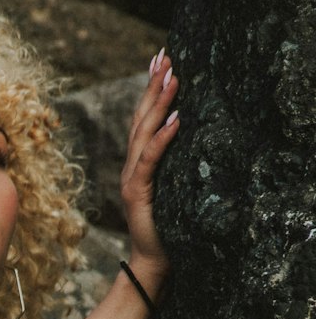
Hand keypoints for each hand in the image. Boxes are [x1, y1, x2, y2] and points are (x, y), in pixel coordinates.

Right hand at [120, 47, 179, 293]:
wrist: (152, 260)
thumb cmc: (167, 227)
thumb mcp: (171, 188)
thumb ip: (171, 165)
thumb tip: (188, 133)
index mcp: (137, 164)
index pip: (143, 119)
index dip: (150, 90)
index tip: (160, 61)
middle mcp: (130, 166)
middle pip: (140, 119)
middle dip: (153, 87)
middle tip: (165, 58)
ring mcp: (132, 179)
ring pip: (143, 133)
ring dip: (158, 104)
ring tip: (172, 78)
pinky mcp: (138, 193)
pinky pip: (150, 161)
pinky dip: (162, 139)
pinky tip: (175, 120)